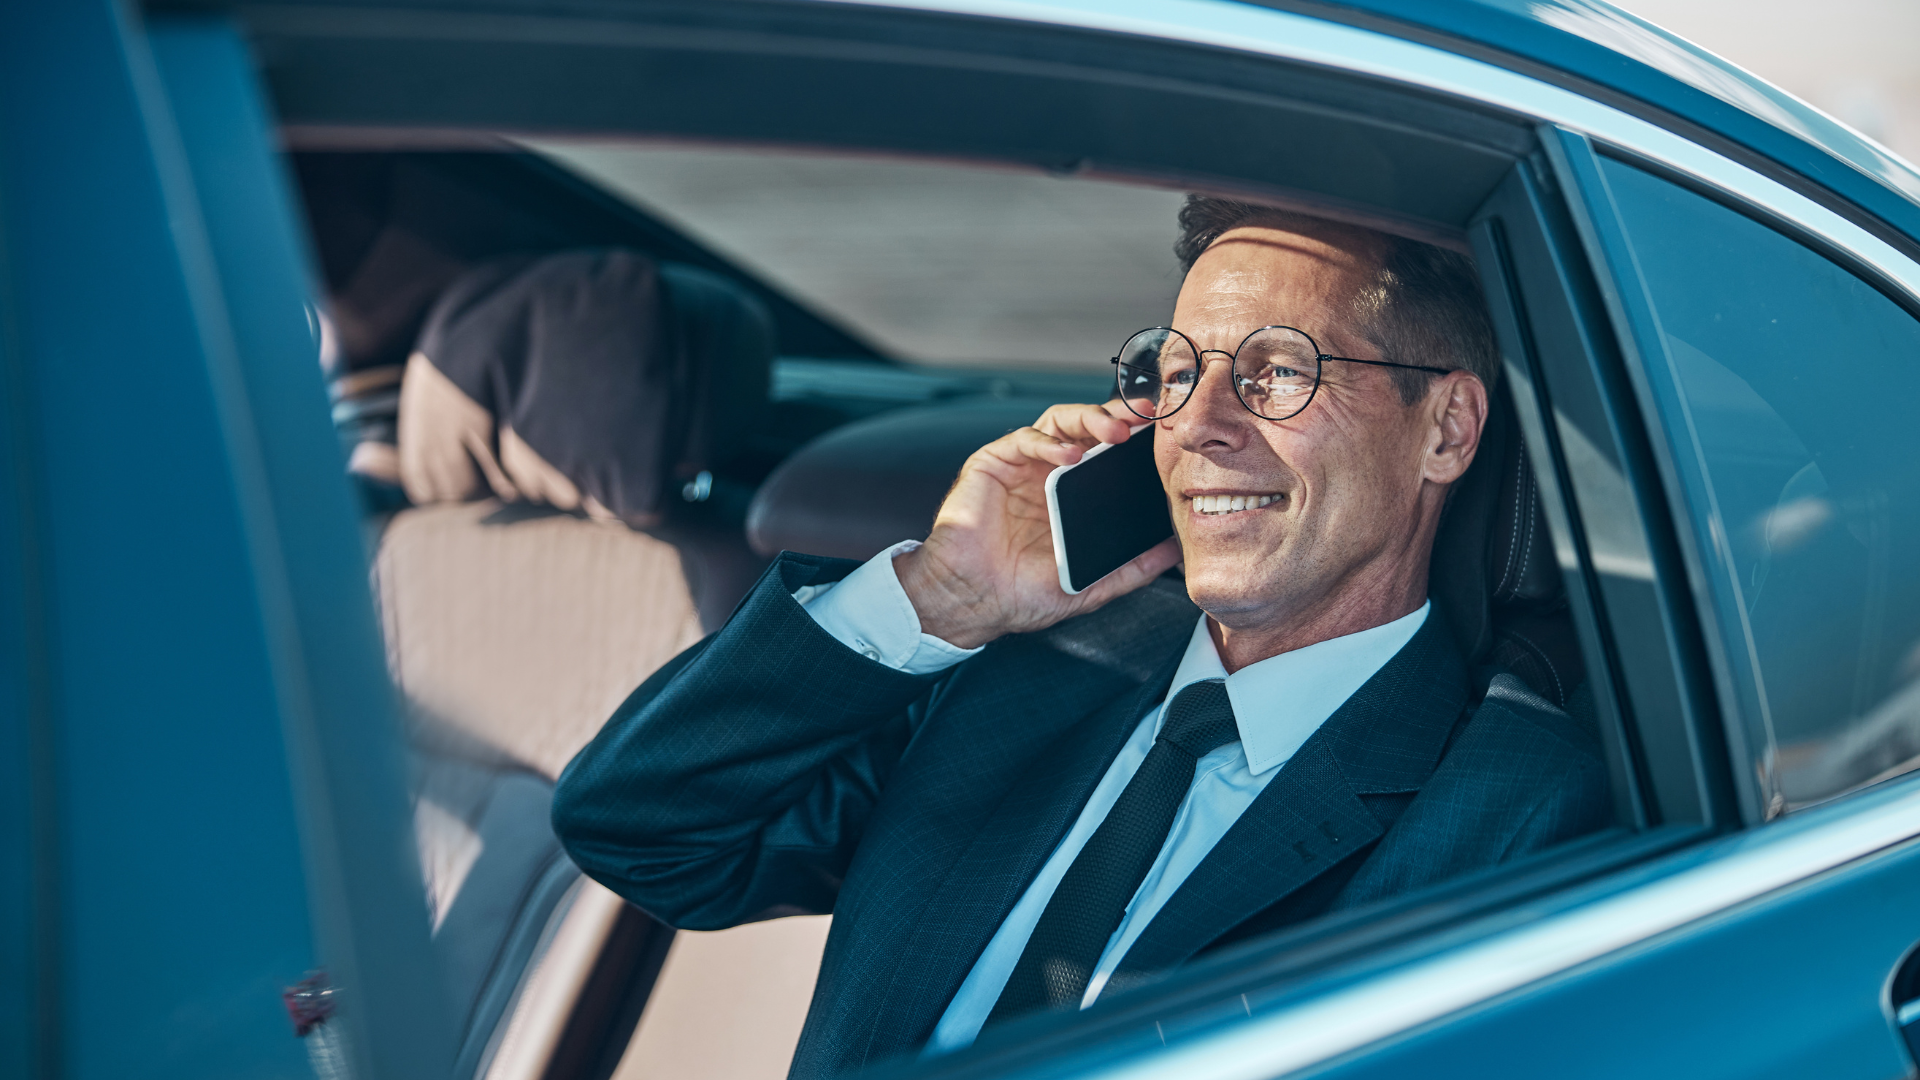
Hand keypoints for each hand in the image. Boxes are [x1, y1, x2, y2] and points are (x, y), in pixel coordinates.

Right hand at [893, 400, 1182, 648]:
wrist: (972, 602)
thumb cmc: (1021, 594)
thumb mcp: (1090, 584)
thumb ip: (1132, 568)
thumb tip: (1174, 552)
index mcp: (1073, 495)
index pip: (1109, 453)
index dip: (1136, 440)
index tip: (1166, 434)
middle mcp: (1049, 473)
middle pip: (1089, 428)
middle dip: (1120, 416)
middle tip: (1147, 416)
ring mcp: (1022, 466)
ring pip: (1060, 422)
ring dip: (1090, 418)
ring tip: (1115, 431)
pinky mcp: (993, 463)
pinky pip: (1025, 440)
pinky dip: (1049, 443)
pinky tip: (1068, 455)